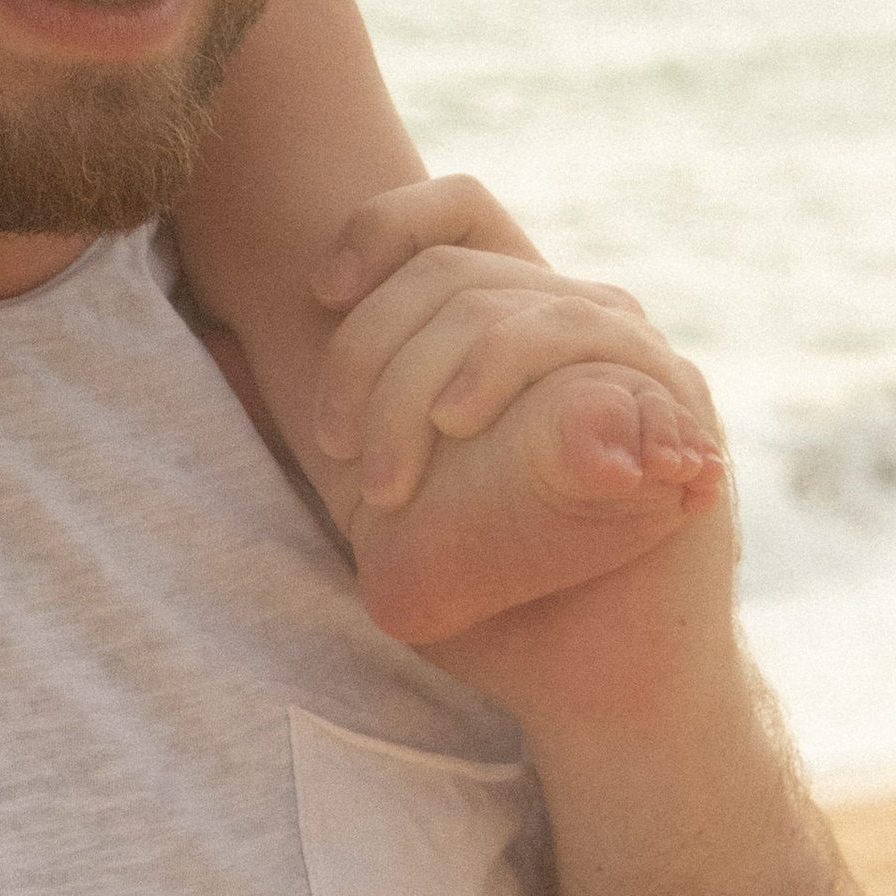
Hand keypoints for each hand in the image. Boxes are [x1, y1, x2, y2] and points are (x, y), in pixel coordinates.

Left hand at [310, 181, 728, 646]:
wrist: (593, 684)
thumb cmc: (489, 592)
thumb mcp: (376, 500)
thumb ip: (314, 419)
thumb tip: (215, 336)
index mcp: (518, 318)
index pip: (456, 211)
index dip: (381, 226)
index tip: (321, 294)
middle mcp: (584, 318)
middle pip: (457, 274)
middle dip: (375, 354)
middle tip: (343, 458)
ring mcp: (639, 360)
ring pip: (517, 313)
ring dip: (429, 382)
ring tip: (395, 477)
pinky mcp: (680, 416)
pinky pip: (603, 360)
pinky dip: (517, 380)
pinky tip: (464, 425)